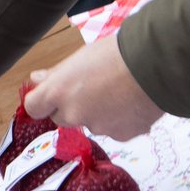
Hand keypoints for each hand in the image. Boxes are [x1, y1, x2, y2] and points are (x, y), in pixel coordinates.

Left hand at [24, 34, 162, 139]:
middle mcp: (73, 114)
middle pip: (61, 118)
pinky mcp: (121, 136)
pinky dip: (119, 121)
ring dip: (97, 114)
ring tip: (117, 93)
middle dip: (71, 107)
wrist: (155, 66)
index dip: (42, 101)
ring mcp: (97, 127)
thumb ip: (56, 74)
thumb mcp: (79, 58)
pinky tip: (131, 104)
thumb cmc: (115, 55)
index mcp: (57, 92)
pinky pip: (114, 130)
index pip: (34, 107)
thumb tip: (36, 79)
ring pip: (90, 123)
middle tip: (91, 89)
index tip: (51, 95)